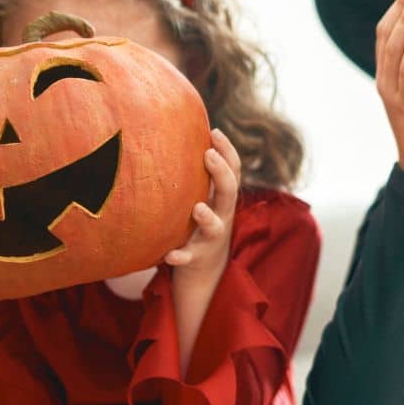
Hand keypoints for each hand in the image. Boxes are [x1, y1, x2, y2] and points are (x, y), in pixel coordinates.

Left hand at [164, 129, 240, 290]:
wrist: (207, 273)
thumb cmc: (201, 224)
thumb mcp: (206, 197)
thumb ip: (199, 174)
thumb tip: (176, 133)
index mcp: (223, 198)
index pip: (233, 170)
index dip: (227, 150)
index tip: (214, 131)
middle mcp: (222, 216)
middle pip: (229, 193)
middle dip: (221, 173)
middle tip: (208, 154)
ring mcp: (210, 238)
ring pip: (215, 227)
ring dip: (207, 218)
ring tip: (197, 208)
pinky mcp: (196, 259)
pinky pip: (189, 258)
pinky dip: (181, 256)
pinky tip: (170, 255)